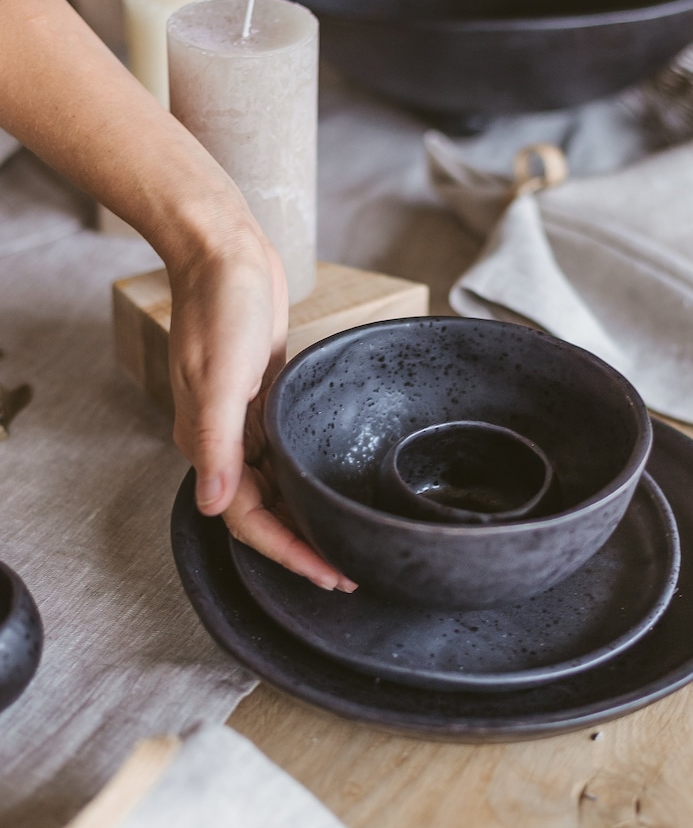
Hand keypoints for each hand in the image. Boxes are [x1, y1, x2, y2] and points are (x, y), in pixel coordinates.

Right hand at [167, 233, 356, 592]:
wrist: (224, 253)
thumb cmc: (220, 305)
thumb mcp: (219, 375)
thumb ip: (216, 444)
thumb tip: (214, 506)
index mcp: (208, 444)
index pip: (247, 521)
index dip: (288, 553)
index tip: (329, 575)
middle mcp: (225, 443)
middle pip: (264, 515)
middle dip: (303, 547)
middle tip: (350, 571)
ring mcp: (245, 424)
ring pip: (276, 491)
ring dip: (307, 520)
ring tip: (348, 543)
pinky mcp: (264, 404)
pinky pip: (284, 459)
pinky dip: (306, 483)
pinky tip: (333, 492)